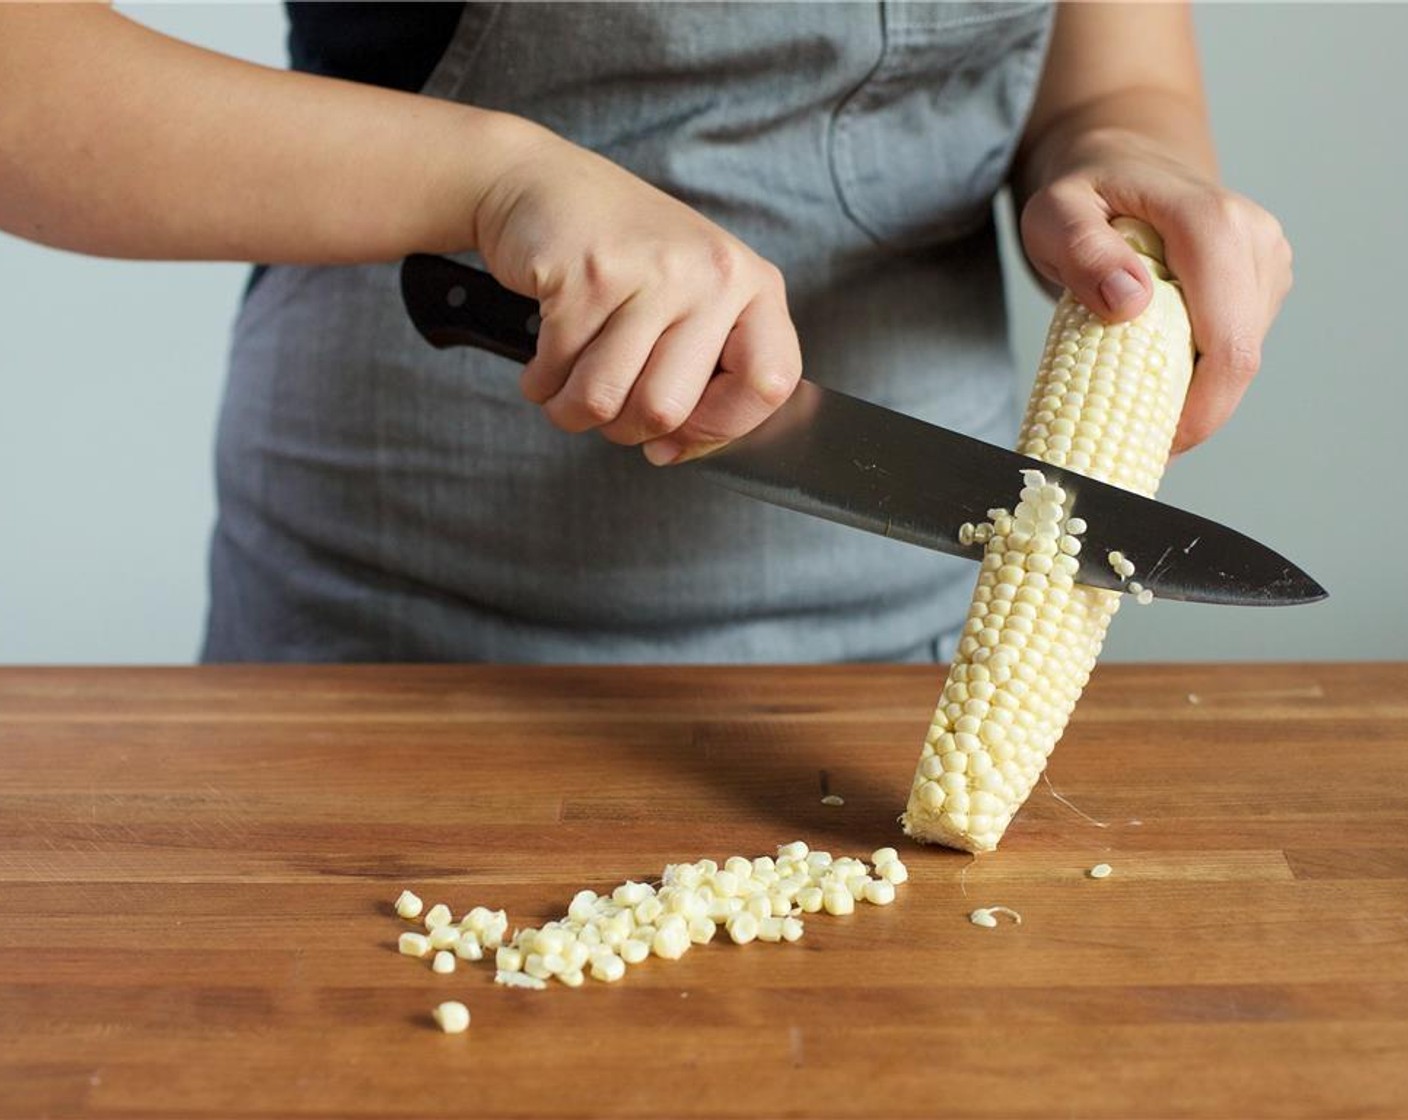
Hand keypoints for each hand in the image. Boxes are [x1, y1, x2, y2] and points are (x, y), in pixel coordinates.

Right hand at [471, 126, 801, 464]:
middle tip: (606, 407)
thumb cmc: (621, 256)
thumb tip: (671, 451)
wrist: (543, 184)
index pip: (769, 385)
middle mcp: (712, 274)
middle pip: (668, 408)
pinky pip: (557, 370)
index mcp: (751, 286)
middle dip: (623, 428)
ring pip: (603, 399)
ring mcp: (651, 270)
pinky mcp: (587, 273)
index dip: (719, 428)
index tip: (680, 434)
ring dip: (571, 410)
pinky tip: (544, 358)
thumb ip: (700, 378)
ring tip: (566, 385)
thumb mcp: (687, 302)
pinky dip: (541, 381)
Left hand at [1018, 129, 1292, 454]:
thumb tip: (1129, 302)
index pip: (1228, 341)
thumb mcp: (1056, 214)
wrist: (1121, 163)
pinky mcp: (1263, 282)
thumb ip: (1084, 251)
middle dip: (1195, 413)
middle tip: (1135, 441)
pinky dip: (1200, 373)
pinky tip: (1157, 374)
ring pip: (1242, 358)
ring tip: (1136, 403)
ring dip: (1195, 394)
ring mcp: (1266, 261)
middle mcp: (1254, 239)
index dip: (1199, 409)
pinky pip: (1237, 345)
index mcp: (1211, 224)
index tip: (1155, 445)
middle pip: (1240, 358)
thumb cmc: (1083, 190)